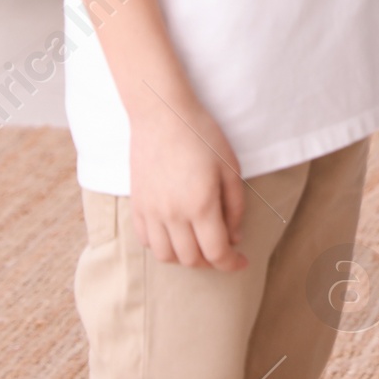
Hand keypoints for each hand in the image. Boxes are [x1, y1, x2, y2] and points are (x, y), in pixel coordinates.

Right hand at [128, 98, 248, 269]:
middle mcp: (173, 214)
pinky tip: (174, 234)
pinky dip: (162, 245)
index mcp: (201, 205)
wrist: (162, 114)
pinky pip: (146, 240)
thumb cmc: (202, 135)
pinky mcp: (137, 205)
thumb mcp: (230, 167)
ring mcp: (151, 211)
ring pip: (166, 256)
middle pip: (191, 259)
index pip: (216, 253)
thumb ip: (235, 206)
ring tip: (197, 243)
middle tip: (222, 249)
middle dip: (211, 261)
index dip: (231, 263)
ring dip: (185, 257)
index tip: (241, 261)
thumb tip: (234, 237)